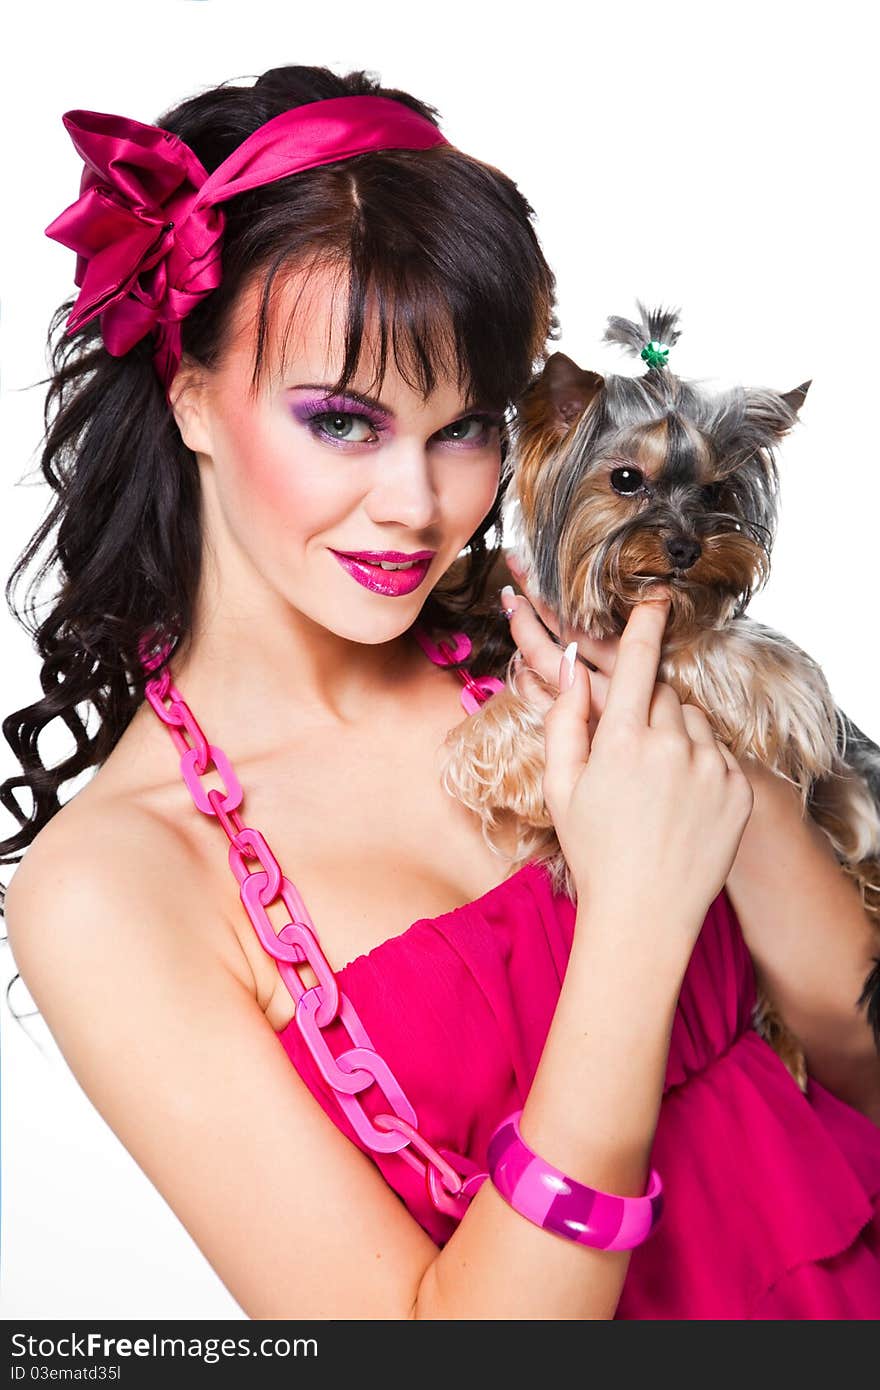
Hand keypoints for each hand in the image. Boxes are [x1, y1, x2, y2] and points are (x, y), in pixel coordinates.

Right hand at [507, 582, 754, 977]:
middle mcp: (671, 744)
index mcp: (622, 739)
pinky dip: (702, 768)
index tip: (656, 598)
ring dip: (677, 739)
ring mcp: (711, 767)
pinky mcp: (739, 790)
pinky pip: (719, 756)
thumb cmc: (594, 851)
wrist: (644, 913)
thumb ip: (564, 720)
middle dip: (648, 710)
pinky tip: (682, 805)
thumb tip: (572, 669)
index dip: (646, 624)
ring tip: (658, 788)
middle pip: (665, 695)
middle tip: (631, 755)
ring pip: (694, 723)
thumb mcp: (560, 786)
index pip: (638, 661)